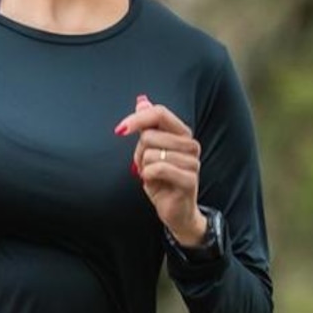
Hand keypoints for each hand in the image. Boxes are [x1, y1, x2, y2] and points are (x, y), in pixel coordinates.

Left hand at [115, 94, 205, 244]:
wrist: (176, 210)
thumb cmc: (162, 180)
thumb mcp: (150, 151)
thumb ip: (148, 126)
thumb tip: (142, 101)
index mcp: (182, 133)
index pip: (160, 113)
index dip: (137, 118)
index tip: (119, 130)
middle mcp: (190, 144)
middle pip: (150, 135)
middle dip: (139, 153)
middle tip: (145, 166)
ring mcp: (192, 162)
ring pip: (151, 153)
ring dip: (143, 167)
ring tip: (152, 176)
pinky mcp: (190, 179)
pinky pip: (157, 169)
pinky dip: (148, 176)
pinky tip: (154, 183)